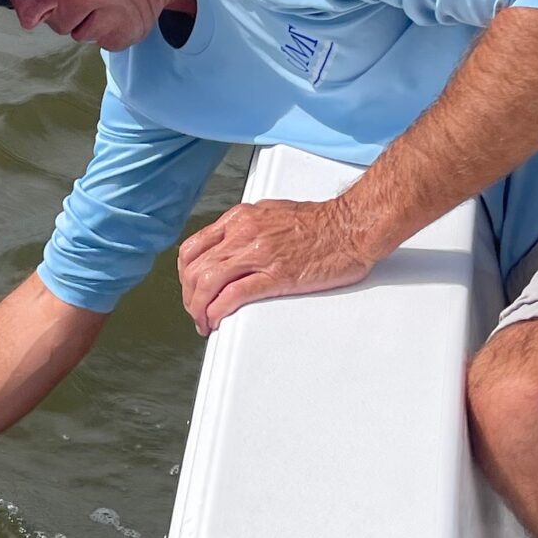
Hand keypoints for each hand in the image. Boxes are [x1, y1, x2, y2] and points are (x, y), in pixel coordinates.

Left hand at [176, 196, 376, 335]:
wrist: (352, 225)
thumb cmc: (320, 223)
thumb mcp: (271, 214)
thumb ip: (246, 230)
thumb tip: (229, 252)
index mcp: (240, 218)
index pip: (193, 248)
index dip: (185, 275)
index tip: (191, 291)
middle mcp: (244, 233)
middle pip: (194, 269)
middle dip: (189, 297)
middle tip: (196, 313)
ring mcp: (258, 254)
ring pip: (207, 283)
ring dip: (198, 309)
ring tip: (204, 323)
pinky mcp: (276, 276)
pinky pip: (232, 296)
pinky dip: (217, 313)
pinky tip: (216, 322)